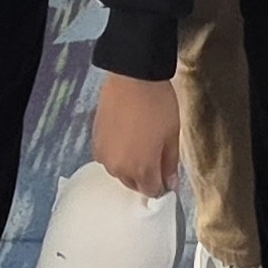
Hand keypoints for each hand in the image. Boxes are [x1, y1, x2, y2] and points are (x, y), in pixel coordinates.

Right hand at [90, 71, 180, 196]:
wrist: (132, 77)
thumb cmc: (157, 104)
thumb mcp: (172, 135)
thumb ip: (170, 163)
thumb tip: (170, 182)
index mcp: (141, 170)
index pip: (152, 191)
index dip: (162, 184)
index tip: (167, 175)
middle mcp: (119, 168)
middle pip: (134, 184)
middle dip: (146, 176)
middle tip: (156, 156)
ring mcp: (104, 155)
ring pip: (120, 171)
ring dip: (130, 165)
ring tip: (141, 142)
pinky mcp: (95, 141)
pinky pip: (109, 157)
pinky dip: (117, 153)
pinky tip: (127, 136)